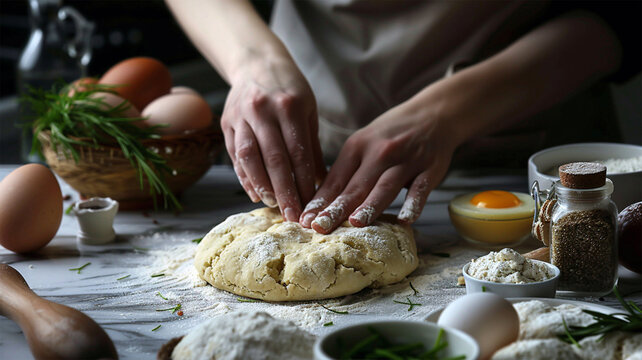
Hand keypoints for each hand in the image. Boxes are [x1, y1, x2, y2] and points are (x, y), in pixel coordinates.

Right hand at [221, 56, 325, 220]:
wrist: (256, 63)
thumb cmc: (289, 89)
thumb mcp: (308, 110)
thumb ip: (312, 146)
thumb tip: (321, 183)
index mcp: (290, 106)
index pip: (298, 152)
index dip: (304, 181)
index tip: (311, 204)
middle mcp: (263, 110)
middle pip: (274, 159)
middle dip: (285, 191)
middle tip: (293, 216)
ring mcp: (242, 116)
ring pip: (250, 158)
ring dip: (262, 186)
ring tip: (274, 206)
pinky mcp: (227, 123)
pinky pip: (235, 156)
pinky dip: (245, 177)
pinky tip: (256, 193)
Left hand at [299, 102, 456, 232]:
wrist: (434, 114)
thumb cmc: (392, 133)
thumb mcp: (364, 143)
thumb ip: (346, 170)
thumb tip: (320, 201)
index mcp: (358, 146)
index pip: (335, 179)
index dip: (320, 201)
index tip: (305, 220)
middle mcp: (379, 152)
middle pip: (355, 186)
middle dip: (336, 209)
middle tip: (319, 228)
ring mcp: (406, 161)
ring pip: (385, 186)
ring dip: (370, 205)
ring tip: (355, 224)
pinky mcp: (430, 169)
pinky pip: (420, 189)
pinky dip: (413, 204)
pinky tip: (405, 220)